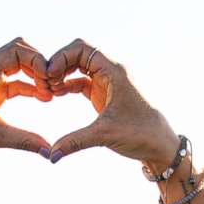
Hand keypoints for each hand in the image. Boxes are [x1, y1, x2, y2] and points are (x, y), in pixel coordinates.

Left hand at [0, 39, 57, 169]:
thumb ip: (24, 140)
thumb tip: (51, 151)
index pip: (16, 49)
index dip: (37, 60)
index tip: (49, 80)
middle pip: (19, 52)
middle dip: (39, 65)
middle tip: (53, 85)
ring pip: (18, 65)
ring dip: (35, 75)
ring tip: (50, 94)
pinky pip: (15, 82)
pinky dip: (30, 87)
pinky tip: (43, 98)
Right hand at [44, 40, 177, 168]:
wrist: (159, 144)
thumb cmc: (140, 134)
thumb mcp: (105, 135)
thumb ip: (75, 142)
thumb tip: (50, 155)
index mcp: (114, 71)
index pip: (82, 48)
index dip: (62, 57)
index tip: (49, 75)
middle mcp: (111, 71)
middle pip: (78, 53)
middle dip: (59, 63)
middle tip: (44, 81)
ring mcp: (107, 82)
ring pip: (78, 66)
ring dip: (62, 74)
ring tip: (48, 89)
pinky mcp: (104, 93)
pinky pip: (81, 81)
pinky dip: (67, 85)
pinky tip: (55, 94)